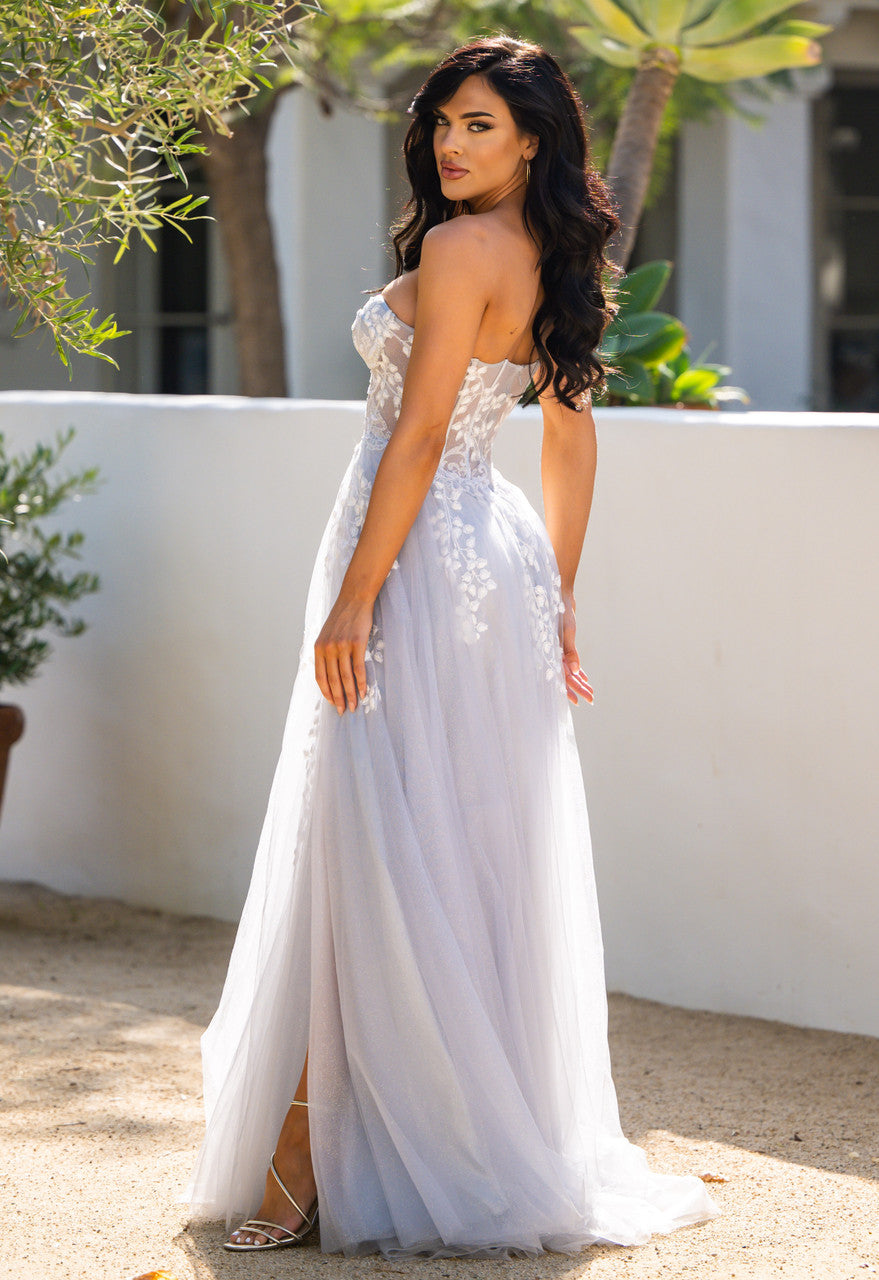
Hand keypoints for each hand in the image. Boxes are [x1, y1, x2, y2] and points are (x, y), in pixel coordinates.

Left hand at [314, 592, 375, 714]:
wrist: (354, 598)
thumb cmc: (343, 618)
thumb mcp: (327, 634)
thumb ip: (326, 652)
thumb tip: (330, 672)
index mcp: (319, 648)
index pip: (320, 677)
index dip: (326, 692)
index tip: (332, 703)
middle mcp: (328, 648)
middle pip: (332, 680)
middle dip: (338, 698)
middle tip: (343, 711)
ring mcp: (342, 646)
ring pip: (345, 677)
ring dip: (350, 694)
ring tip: (354, 706)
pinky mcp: (357, 643)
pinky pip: (358, 668)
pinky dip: (361, 682)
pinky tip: (363, 691)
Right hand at [559, 591, 593, 706]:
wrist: (556, 591)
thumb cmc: (559, 609)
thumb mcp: (567, 630)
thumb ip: (570, 651)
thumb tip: (577, 671)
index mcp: (550, 652)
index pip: (560, 677)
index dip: (569, 690)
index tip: (578, 702)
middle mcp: (552, 652)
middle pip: (566, 676)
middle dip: (578, 688)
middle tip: (591, 699)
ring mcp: (556, 648)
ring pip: (568, 670)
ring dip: (579, 681)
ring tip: (590, 692)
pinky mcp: (562, 643)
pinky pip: (569, 660)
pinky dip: (577, 669)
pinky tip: (584, 677)